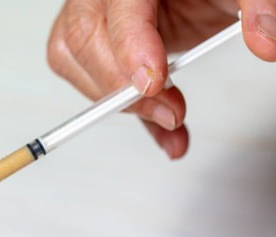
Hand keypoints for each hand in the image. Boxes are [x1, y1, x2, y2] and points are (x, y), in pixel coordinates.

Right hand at [47, 0, 275, 158]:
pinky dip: (130, 115)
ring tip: (169, 117)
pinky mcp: (96, 42)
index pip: (118, 5)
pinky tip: (163, 131)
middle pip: (81, 36)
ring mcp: (93, 14)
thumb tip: (266, 41)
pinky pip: (89, 82)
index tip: (153, 84)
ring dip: (116, 101)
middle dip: (119, 84)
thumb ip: (257, 4)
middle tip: (168, 111)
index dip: (129, 46)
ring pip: (72, 59)